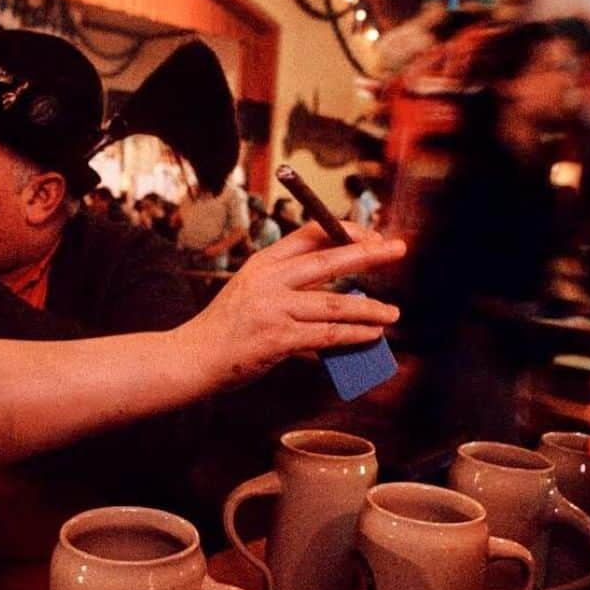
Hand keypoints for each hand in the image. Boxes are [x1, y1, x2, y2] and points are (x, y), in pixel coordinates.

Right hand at [180, 221, 405, 386]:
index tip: (370, 237)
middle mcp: (268, 280)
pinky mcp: (277, 339)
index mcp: (263, 263)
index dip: (345, 232)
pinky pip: (326, 335)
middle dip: (368, 254)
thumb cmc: (225, 330)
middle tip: (398, 250)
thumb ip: (289, 290)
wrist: (192, 358)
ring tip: (392, 313)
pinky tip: (371, 336)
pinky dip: (353, 335)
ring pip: (334, 303)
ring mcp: (273, 309)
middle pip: (328, 260)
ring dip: (370, 308)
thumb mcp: (251, 294)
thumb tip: (337, 297)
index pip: (310, 234)